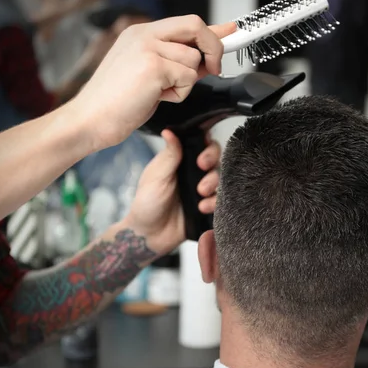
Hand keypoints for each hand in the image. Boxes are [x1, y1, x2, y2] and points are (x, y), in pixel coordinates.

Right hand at [68, 16, 236, 151]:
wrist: (90, 120)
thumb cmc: (116, 103)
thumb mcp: (149, 75)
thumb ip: (175, 62)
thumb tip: (206, 60)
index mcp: (140, 35)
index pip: (185, 24)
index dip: (211, 29)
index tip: (229, 31)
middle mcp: (144, 35)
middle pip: (195, 26)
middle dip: (213, 48)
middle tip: (213, 70)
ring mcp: (148, 48)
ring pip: (194, 60)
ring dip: (185, 84)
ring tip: (160, 93)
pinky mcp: (154, 66)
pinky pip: (189, 78)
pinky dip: (179, 94)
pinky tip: (157, 98)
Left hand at [124, 130, 220, 254]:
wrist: (148, 236)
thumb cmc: (146, 204)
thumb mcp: (156, 177)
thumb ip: (169, 155)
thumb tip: (169, 131)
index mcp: (181, 160)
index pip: (201, 144)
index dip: (207, 147)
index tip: (200, 157)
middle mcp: (194, 172)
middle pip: (216, 158)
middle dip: (212, 162)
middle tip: (202, 170)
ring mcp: (203, 189)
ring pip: (221, 178)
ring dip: (214, 183)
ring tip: (200, 193)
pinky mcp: (208, 206)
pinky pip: (221, 199)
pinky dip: (215, 202)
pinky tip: (202, 207)